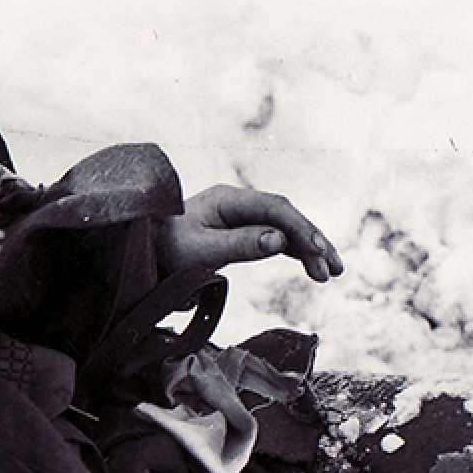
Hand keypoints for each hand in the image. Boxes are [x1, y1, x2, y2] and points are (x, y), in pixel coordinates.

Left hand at [157, 185, 344, 282]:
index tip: (318, 251)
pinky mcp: (238, 232)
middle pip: (285, 218)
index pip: (275, 210)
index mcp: (227, 199)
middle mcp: (237, 203)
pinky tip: (310, 264)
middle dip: (312, 241)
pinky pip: (273, 239)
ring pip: (283, 229)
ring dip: (307, 249)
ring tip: (329, 273)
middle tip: (333, 268)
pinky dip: (292, 252)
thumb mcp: (198, 251)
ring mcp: (239, 217)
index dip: (301, 230)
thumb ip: (239, 245)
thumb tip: (279, 241)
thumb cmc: (162, 249)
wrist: (139, 250)